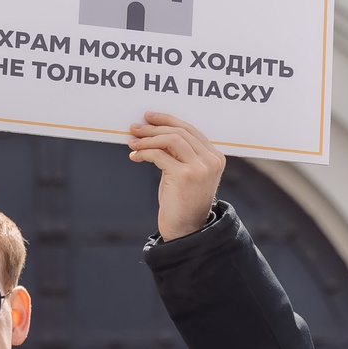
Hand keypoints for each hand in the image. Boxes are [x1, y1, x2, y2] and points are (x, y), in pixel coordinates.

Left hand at [128, 111, 225, 240]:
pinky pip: (159, 155)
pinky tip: (134, 156)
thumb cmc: (182, 202)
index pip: (190, 129)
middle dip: (154, 127)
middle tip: (135, 127)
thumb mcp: (184, 173)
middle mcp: (211, 160)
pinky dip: (144, 153)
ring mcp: (200, 167)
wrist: (185, 230)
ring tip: (132, 142)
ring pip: (170, 140)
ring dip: (147, 139)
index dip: (168, 120)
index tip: (149, 117)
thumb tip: (154, 132)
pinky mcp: (185, 175)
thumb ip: (178, 153)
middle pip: (180, 132)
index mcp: (215, 157)